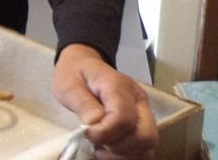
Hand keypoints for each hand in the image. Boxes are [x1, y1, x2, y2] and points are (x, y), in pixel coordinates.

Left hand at [53, 44, 157, 158]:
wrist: (83, 65)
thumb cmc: (74, 75)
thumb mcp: (69, 86)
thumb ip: (83, 104)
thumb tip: (95, 125)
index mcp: (119, 86)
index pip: (123, 117)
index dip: (105, 132)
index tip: (87, 132)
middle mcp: (138, 100)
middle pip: (144, 135)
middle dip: (119, 147)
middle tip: (96, 143)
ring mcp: (144, 112)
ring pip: (149, 145)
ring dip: (124, 154)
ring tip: (101, 148)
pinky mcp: (143, 123)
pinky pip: (145, 148)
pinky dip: (129, 155)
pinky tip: (109, 150)